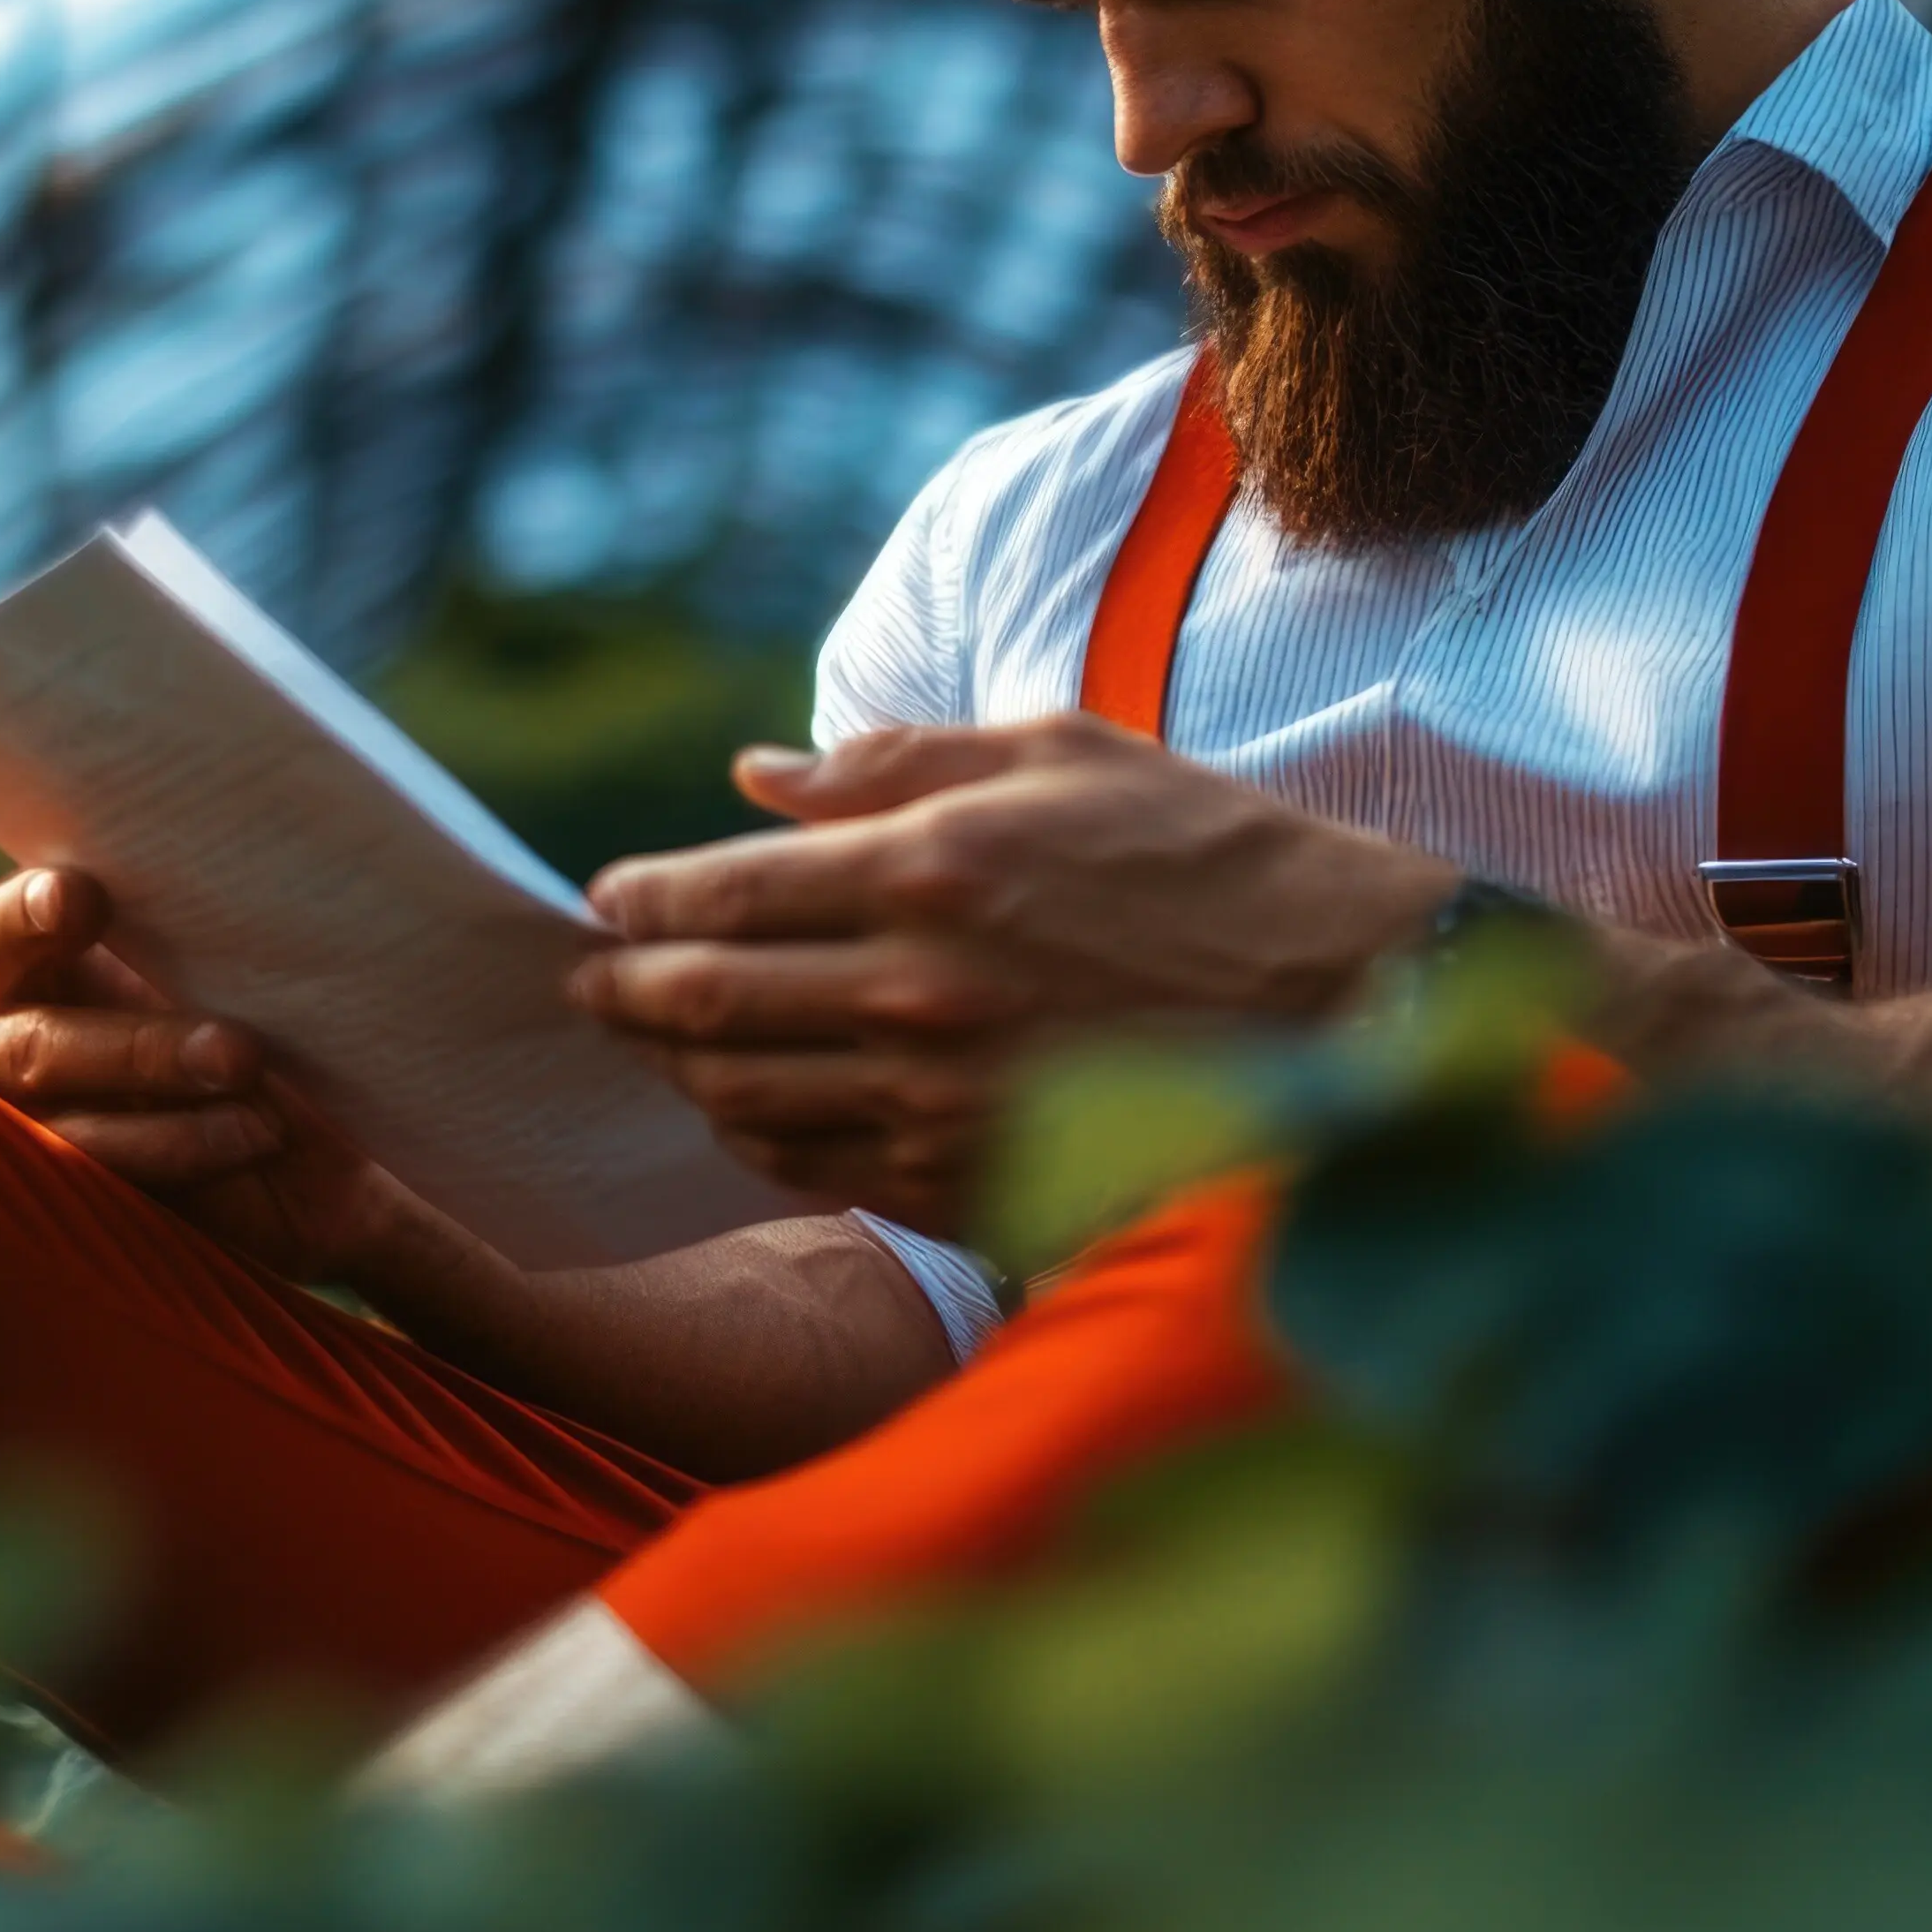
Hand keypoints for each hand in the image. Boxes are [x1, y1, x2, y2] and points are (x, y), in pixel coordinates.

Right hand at [0, 868, 427, 1287]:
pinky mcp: (70, 1207)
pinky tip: (256, 1144)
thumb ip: (183, 931)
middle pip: (37, 1049)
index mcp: (10, 974)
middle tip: (239, 1054)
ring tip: (267, 1121)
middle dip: (140, 1050)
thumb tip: (231, 883)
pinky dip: (188, 1166)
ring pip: (75, 1137)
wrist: (297, 1134)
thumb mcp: (207, 966)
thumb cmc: (234, 1012)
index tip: (82, 898)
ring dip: (174, 1130)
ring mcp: (25, 1139)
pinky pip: (115, 1195)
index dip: (24, 917)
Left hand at [566, 716, 1461, 1231]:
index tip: (607, 904)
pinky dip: (762, 1141)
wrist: (1339, 999)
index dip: (640, 903)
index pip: (723, 894)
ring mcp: (944, 1098)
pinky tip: (750, 1114)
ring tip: (658, 1046)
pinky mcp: (978, 1177)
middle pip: (708, 1007)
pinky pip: (822, 1170)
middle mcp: (919, 991)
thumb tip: (755, 775)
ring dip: (680, 1073)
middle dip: (626, 995)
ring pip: (747, 1100)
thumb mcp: (1057, 754)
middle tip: (592, 985)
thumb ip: (893, 763)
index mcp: (932, 868)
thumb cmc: (1202, 854)